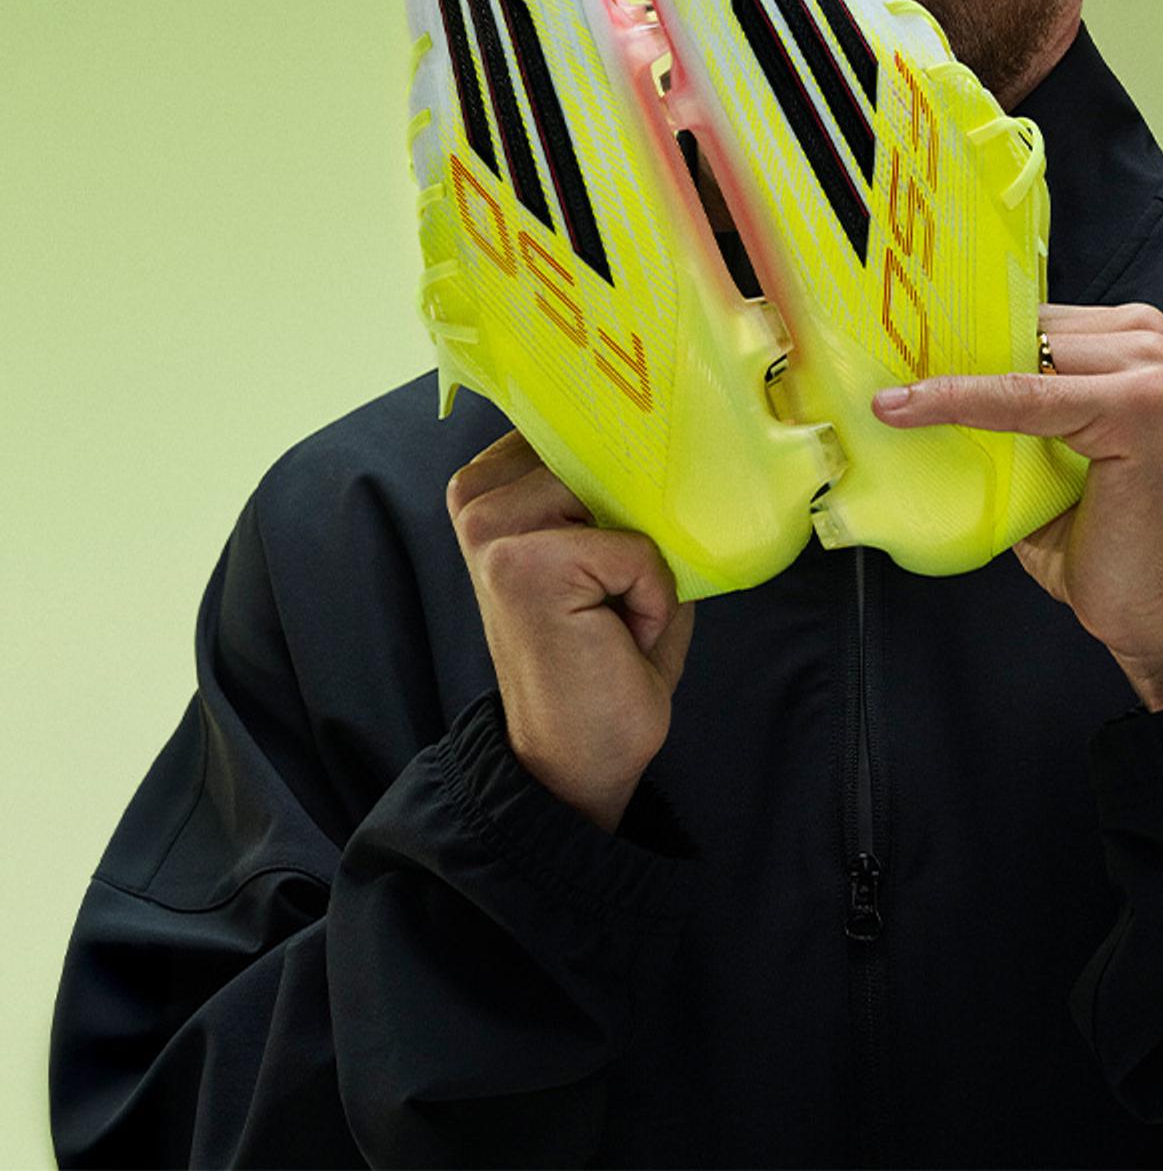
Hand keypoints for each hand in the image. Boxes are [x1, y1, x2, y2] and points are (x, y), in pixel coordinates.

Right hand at [447, 430, 694, 830]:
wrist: (578, 758)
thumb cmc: (603, 653)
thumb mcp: (609, 551)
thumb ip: (617, 493)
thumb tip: (663, 444)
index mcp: (490, 487)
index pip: (578, 425)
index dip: (625, 466)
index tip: (620, 526)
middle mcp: (478, 500)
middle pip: (605, 456)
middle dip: (637, 523)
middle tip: (612, 596)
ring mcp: (494, 531)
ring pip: (621, 497)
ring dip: (645, 562)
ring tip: (615, 615)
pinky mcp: (526, 565)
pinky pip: (635, 550)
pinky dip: (651, 595)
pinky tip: (621, 636)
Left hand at [871, 303, 1162, 710]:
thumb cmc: (1109, 546)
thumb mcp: (1047, 462)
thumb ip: (1007, 418)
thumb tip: (916, 392)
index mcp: (1128, 346)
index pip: (1025, 320)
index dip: (955, 337)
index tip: (884, 345)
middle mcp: (1145, 344)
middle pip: (1020, 328)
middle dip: (947, 353)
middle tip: (876, 372)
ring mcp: (1149, 371)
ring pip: (1018, 356)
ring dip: (949, 378)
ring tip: (890, 400)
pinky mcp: (1139, 405)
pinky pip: (1024, 396)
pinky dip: (962, 402)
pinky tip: (907, 409)